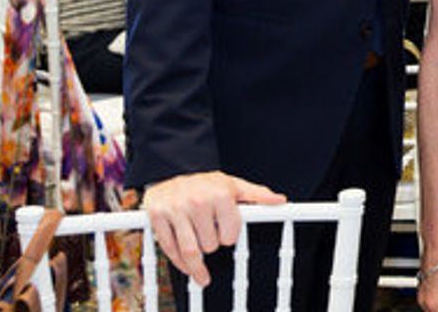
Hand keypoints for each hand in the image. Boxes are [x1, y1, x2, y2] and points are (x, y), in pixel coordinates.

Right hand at [142, 171, 285, 285]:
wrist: (170, 173)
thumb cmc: (206, 184)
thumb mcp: (234, 186)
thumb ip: (257, 195)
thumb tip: (280, 200)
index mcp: (220, 194)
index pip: (230, 235)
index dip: (228, 236)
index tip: (224, 230)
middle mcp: (198, 201)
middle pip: (210, 245)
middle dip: (211, 243)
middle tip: (207, 231)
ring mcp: (176, 209)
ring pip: (191, 251)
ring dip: (196, 260)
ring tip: (199, 258)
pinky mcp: (157, 216)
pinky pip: (169, 249)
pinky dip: (178, 262)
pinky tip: (185, 264)